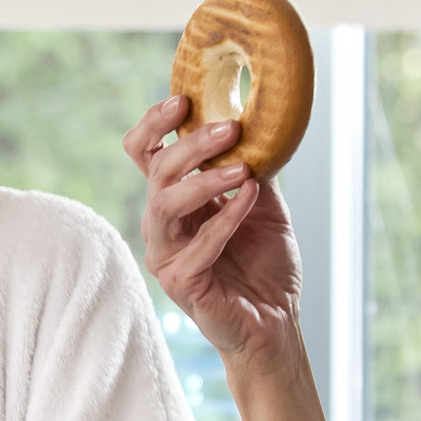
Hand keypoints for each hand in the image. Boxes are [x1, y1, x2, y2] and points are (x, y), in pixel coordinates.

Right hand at [121, 96, 307, 376]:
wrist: (276, 320)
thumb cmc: (265, 264)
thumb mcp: (264, 203)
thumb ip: (252, 165)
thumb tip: (261, 118)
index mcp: (175, 200)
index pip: (145, 153)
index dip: (155, 124)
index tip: (183, 99)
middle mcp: (163, 224)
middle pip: (156, 172)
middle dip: (190, 144)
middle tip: (229, 128)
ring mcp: (166, 254)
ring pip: (166, 204)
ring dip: (205, 180)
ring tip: (243, 168)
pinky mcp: (180, 283)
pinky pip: (198, 245)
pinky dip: (226, 218)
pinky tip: (251, 199)